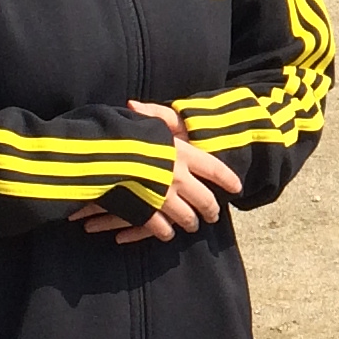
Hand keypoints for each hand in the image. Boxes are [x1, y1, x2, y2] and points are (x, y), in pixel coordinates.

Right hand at [75, 99, 243, 241]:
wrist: (101, 155)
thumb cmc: (125, 134)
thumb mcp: (145, 120)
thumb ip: (155, 116)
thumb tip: (140, 105)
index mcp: (183, 153)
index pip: (215, 169)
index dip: (228, 179)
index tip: (236, 188)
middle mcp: (178, 177)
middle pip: (205, 199)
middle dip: (211, 209)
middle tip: (212, 215)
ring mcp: (163, 197)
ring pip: (186, 217)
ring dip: (190, 223)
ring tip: (191, 225)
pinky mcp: (146, 211)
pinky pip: (161, 227)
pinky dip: (166, 232)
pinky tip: (167, 233)